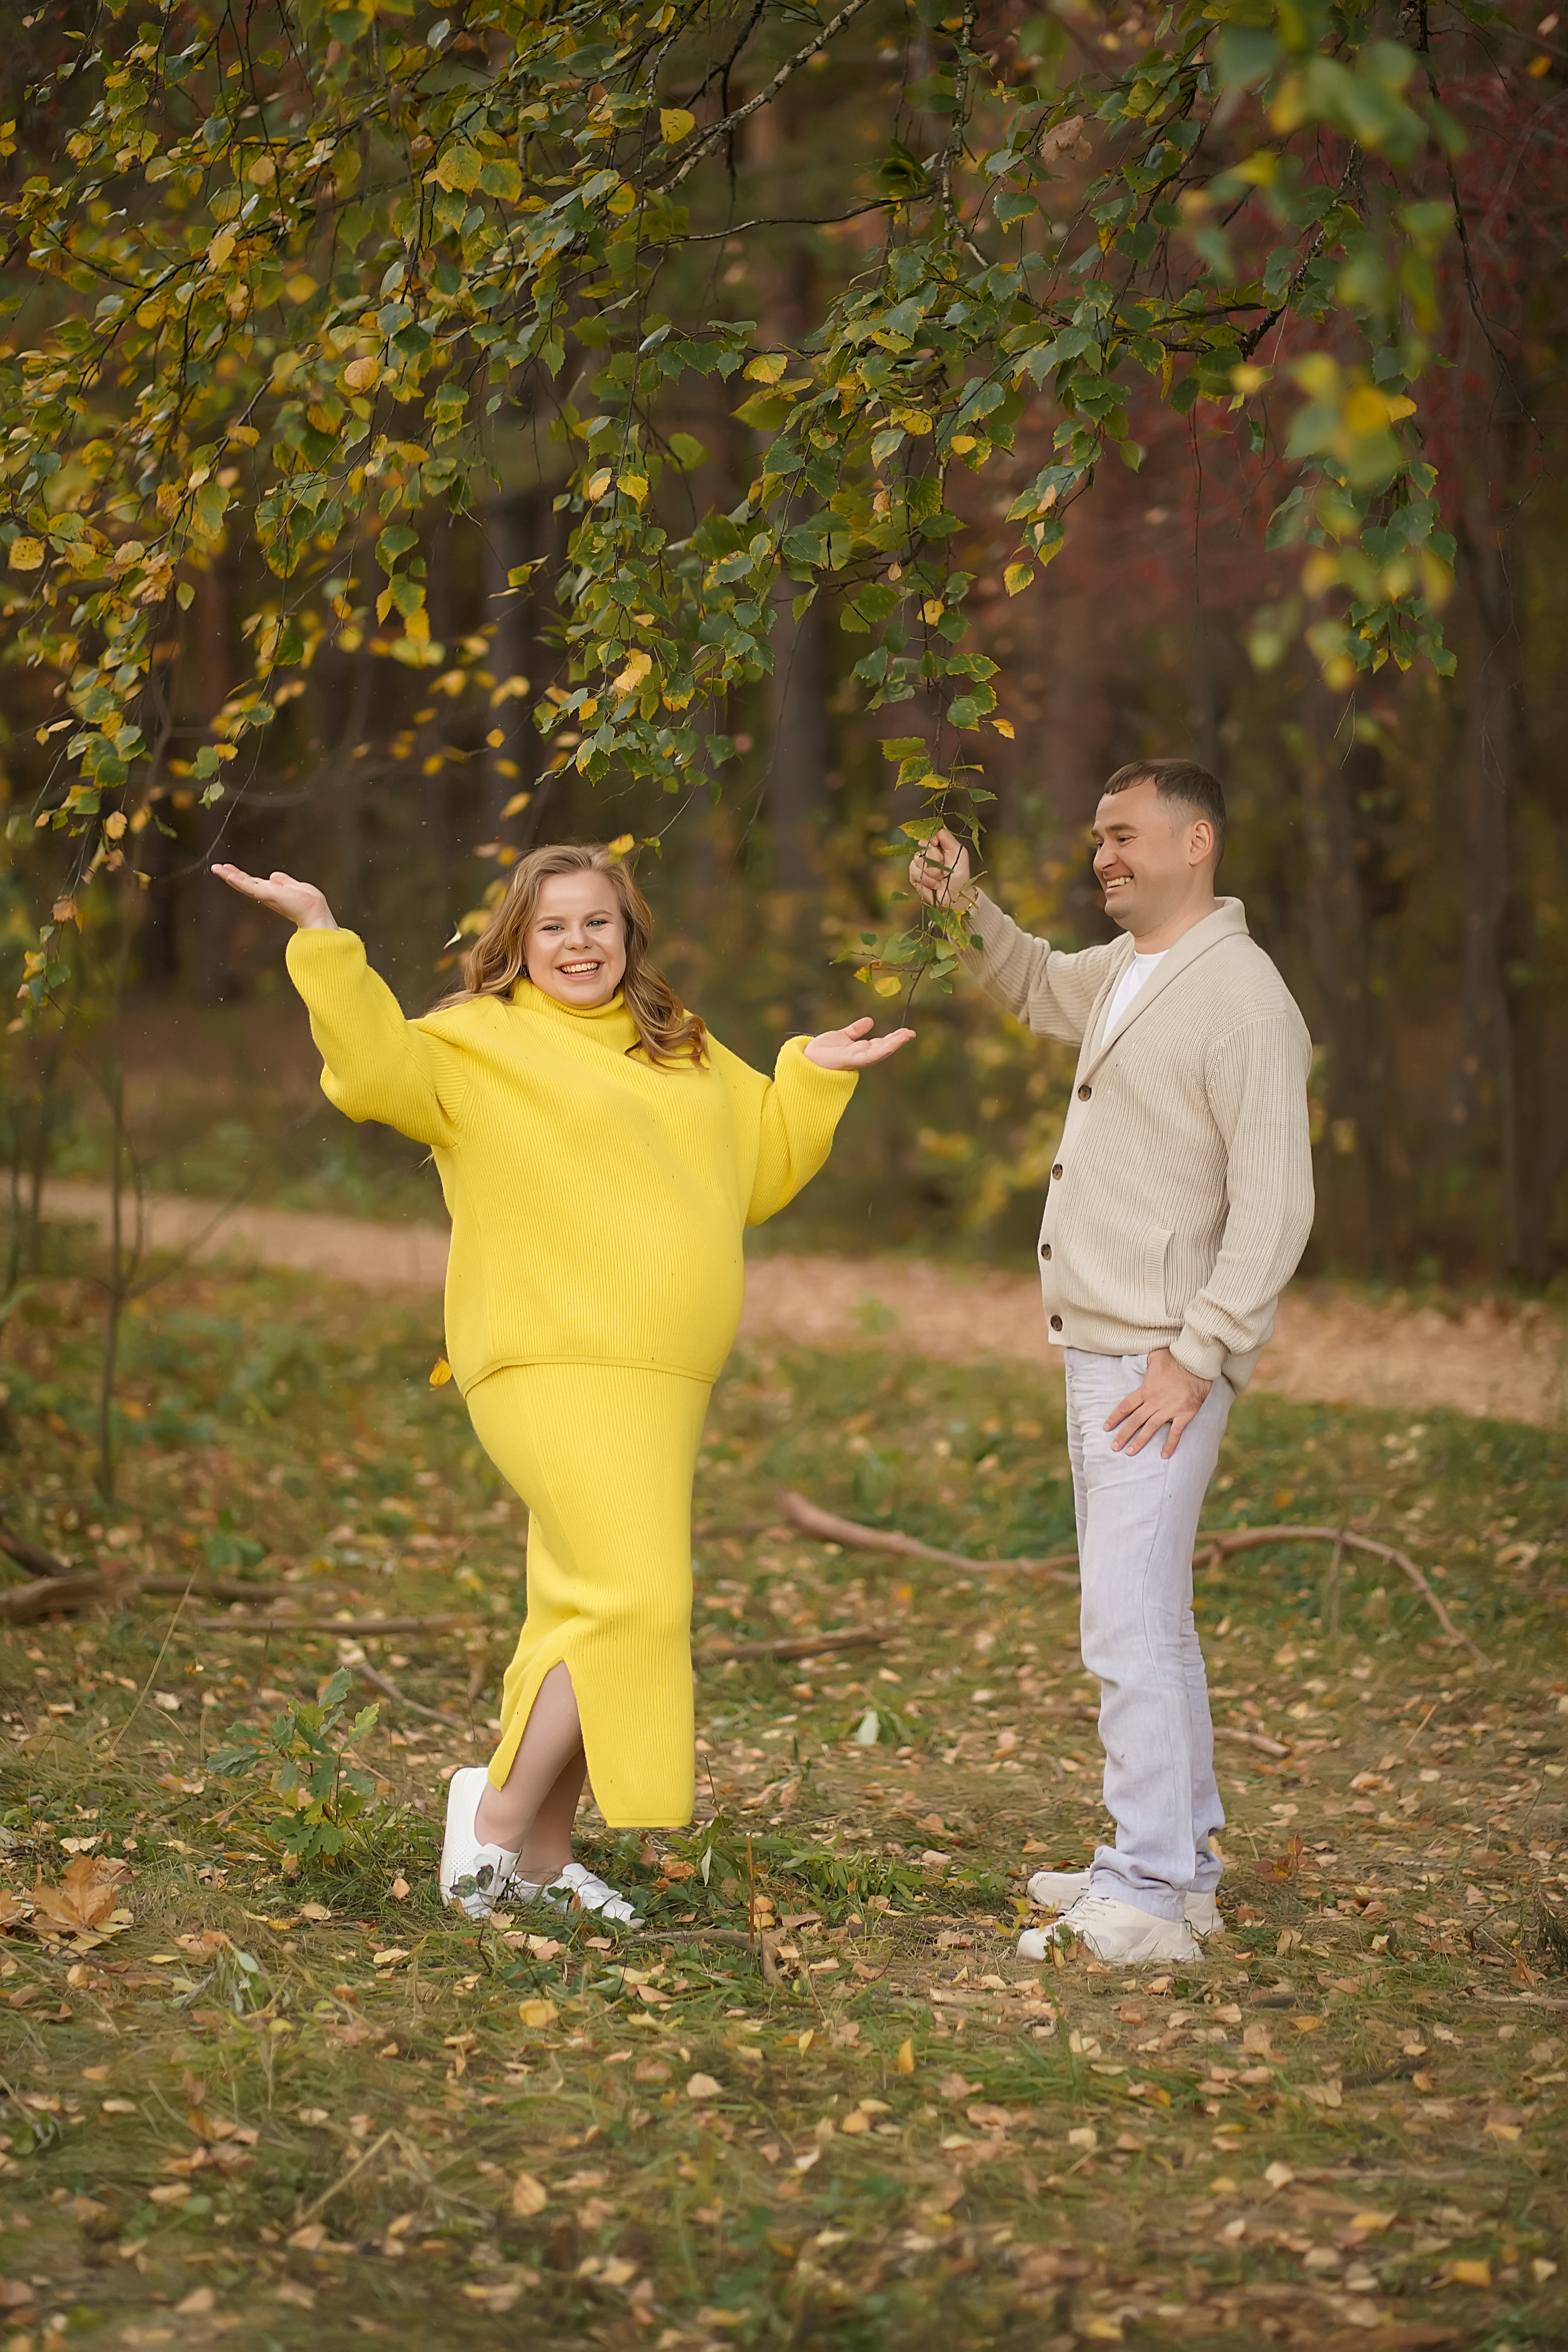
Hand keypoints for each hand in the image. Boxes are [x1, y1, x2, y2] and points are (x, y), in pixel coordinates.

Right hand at [212, 863, 336, 930]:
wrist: (315, 912)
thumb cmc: (310, 903)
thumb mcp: (294, 886)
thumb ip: (284, 881)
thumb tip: (273, 875)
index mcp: (272, 892)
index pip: (253, 882)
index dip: (240, 875)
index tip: (228, 868)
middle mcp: (266, 895)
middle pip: (244, 882)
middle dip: (230, 874)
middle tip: (215, 867)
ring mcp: (265, 895)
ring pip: (243, 884)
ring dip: (229, 875)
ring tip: (216, 868)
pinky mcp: (267, 895)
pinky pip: (250, 887)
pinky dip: (238, 881)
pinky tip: (228, 875)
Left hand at [803, 1017, 914, 1069]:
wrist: (806, 1059)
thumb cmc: (823, 1051)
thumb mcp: (842, 1036)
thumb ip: (855, 1030)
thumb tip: (870, 1021)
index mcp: (860, 1050)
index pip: (880, 1044)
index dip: (894, 1038)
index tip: (906, 1031)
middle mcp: (860, 1056)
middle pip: (883, 1048)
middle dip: (897, 1041)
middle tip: (911, 1033)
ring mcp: (855, 1059)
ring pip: (879, 1052)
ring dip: (893, 1044)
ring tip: (906, 1036)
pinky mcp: (848, 1060)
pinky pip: (867, 1056)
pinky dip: (879, 1050)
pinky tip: (889, 1045)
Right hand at [908, 825, 973, 908]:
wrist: (956, 896)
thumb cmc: (960, 876)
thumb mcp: (959, 853)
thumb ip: (947, 838)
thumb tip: (936, 827)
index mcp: (939, 845)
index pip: (929, 833)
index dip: (931, 838)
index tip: (936, 844)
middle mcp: (928, 853)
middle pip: (922, 845)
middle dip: (934, 857)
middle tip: (943, 867)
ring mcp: (919, 864)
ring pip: (917, 859)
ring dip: (931, 871)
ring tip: (940, 879)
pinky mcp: (914, 876)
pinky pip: (914, 872)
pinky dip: (927, 880)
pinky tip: (935, 885)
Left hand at [1104, 1346, 1211, 1458]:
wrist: (1197, 1364)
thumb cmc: (1176, 1359)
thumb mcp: (1155, 1356)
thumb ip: (1145, 1362)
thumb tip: (1140, 1360)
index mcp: (1146, 1389)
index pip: (1126, 1406)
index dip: (1115, 1418)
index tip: (1106, 1428)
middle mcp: (1155, 1401)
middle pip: (1135, 1420)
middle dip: (1123, 1434)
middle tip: (1114, 1447)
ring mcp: (1169, 1409)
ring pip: (1150, 1428)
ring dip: (1139, 1441)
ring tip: (1130, 1452)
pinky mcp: (1184, 1414)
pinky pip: (1175, 1432)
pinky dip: (1170, 1444)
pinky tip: (1164, 1455)